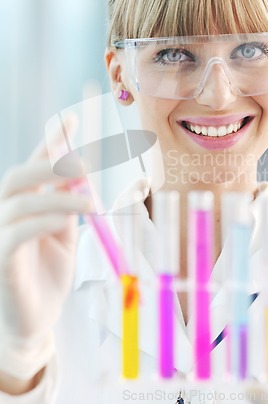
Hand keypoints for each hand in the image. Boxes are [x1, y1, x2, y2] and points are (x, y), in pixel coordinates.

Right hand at [0, 117, 91, 378]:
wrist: (36, 319)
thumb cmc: (50, 272)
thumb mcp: (65, 232)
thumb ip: (68, 205)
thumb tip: (81, 177)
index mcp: (26, 204)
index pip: (35, 164)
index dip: (51, 140)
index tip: (72, 117)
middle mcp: (7, 213)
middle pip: (19, 175)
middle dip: (50, 164)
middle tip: (83, 166)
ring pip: (19, 201)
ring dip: (57, 196)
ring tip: (88, 202)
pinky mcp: (1, 260)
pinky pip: (16, 233)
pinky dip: (42, 220)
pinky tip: (65, 220)